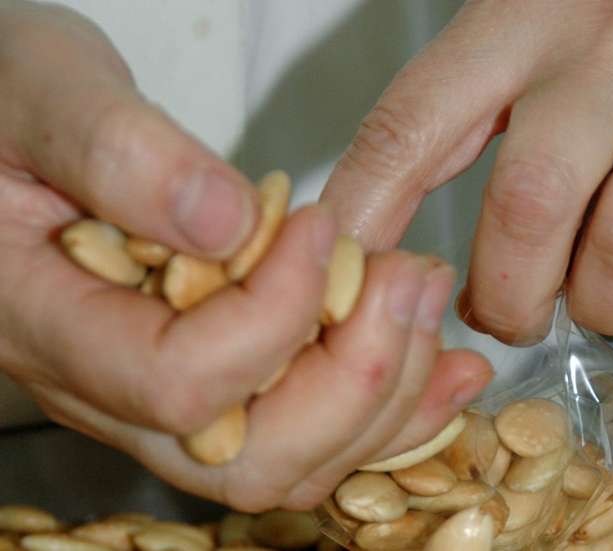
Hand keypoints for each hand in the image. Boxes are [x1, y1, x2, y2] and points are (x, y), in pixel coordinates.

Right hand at [0, 2, 491, 510]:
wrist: (6, 129)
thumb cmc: (5, 102)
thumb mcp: (42, 90)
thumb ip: (119, 154)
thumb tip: (227, 224)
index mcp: (49, 324)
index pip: (182, 379)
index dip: (276, 313)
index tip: (319, 225)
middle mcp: (109, 388)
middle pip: (253, 456)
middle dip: (356, 376)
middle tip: (405, 280)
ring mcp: (166, 396)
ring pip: (294, 461)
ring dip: (385, 394)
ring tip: (426, 304)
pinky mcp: (218, 380)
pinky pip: (312, 435)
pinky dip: (391, 407)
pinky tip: (444, 368)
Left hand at [321, 0, 612, 344]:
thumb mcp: (543, 23)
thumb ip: (474, 109)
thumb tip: (393, 227)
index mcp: (530, 16)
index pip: (419, 120)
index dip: (368, 206)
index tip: (343, 265)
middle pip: (532, 205)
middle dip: (508, 294)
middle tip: (506, 311)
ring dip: (598, 306)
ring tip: (596, 290)